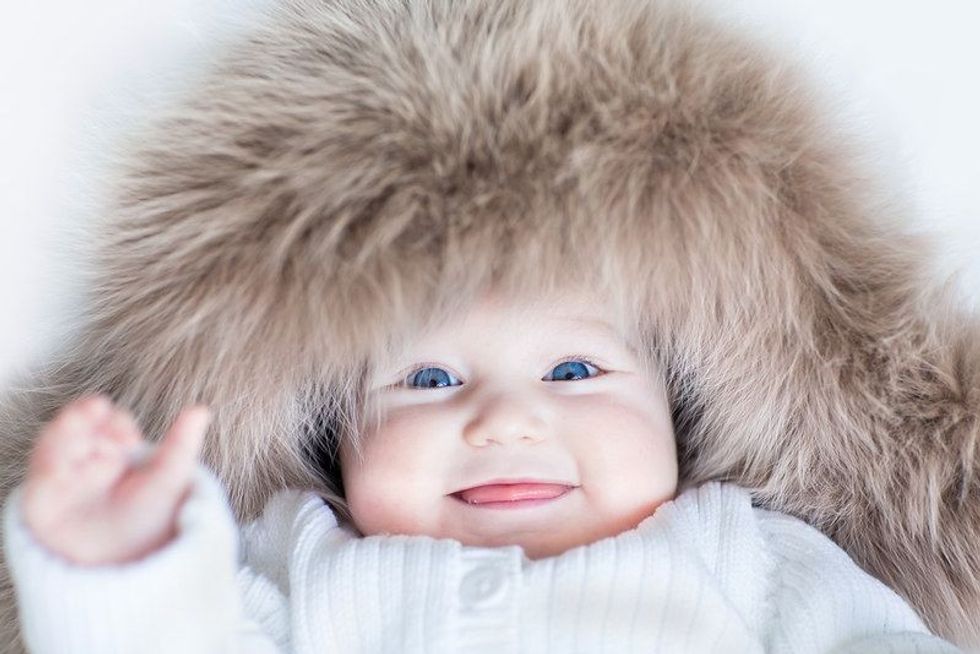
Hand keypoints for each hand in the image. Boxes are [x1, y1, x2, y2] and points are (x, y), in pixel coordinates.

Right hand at [21, 394, 210, 565]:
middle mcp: (86, 463)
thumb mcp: (169, 481)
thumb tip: (201, 409)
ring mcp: (63, 481)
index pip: (110, 425)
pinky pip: (41, 477)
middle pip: (78, 429)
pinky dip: (51, 464)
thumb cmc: (148, 525)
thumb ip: (180, 446)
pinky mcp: (42, 501)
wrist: (124, 570)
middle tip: (96, 409)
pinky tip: (63, 463)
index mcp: (117, 455)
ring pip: (55, 446)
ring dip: (65, 431)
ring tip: (82, 422)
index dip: (115, 421)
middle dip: (83, 416)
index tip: (128, 433)